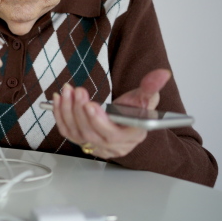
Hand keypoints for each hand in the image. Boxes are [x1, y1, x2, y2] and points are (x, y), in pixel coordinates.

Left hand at [52, 69, 171, 158]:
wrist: (124, 118)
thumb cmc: (135, 110)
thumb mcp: (145, 97)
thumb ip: (152, 86)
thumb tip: (162, 74)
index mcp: (131, 136)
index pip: (113, 134)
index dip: (99, 122)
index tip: (90, 105)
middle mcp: (113, 145)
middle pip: (92, 133)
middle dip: (80, 111)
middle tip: (77, 91)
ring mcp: (96, 146)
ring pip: (77, 133)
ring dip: (68, 111)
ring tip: (68, 91)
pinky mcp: (82, 142)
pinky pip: (67, 132)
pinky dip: (60, 115)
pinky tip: (58, 99)